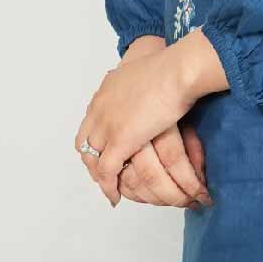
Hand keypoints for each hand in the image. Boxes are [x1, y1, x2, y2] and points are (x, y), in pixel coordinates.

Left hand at [73, 30, 228, 209]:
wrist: (177, 69)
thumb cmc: (171, 66)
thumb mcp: (146, 70)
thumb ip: (141, 83)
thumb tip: (151, 85)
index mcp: (106, 92)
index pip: (90, 123)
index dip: (95, 140)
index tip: (104, 151)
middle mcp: (99, 109)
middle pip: (85, 143)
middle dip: (92, 161)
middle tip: (103, 176)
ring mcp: (107, 126)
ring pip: (93, 160)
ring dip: (99, 177)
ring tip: (109, 190)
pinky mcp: (120, 141)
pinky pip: (107, 171)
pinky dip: (108, 186)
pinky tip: (114, 196)